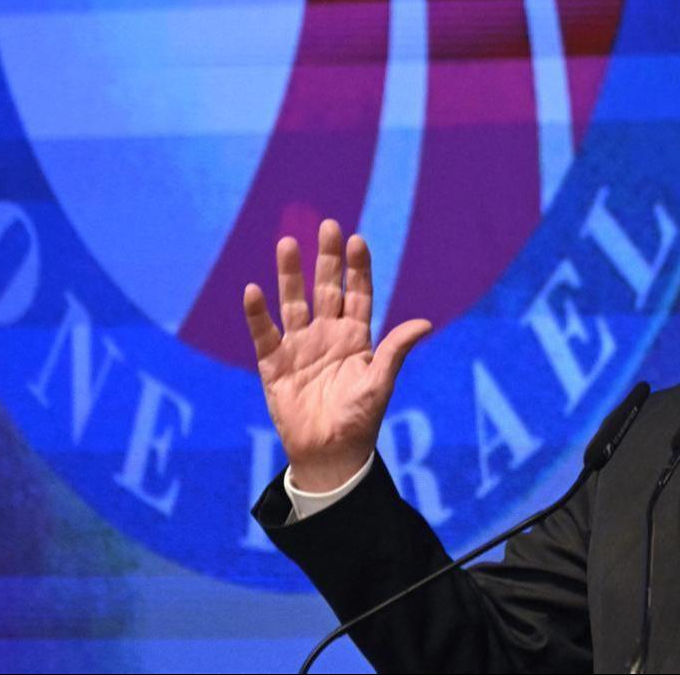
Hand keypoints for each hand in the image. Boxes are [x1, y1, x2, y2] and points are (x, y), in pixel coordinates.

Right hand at [243, 219, 431, 491]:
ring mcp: (300, 347)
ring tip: (287, 243)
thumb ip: (396, 350)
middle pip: (326, 289)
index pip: (357, 294)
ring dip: (289, 275)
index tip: (357, 239)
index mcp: (356, 337)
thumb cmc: (359, 419)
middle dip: (327, 259)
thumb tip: (425, 323)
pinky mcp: (274, 365)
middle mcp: (327, 335)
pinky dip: (258, 314)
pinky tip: (254, 291)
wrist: (329, 454)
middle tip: (327, 225)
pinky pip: (264, 334)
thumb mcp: (380, 382)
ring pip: (294, 303)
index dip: (357, 268)